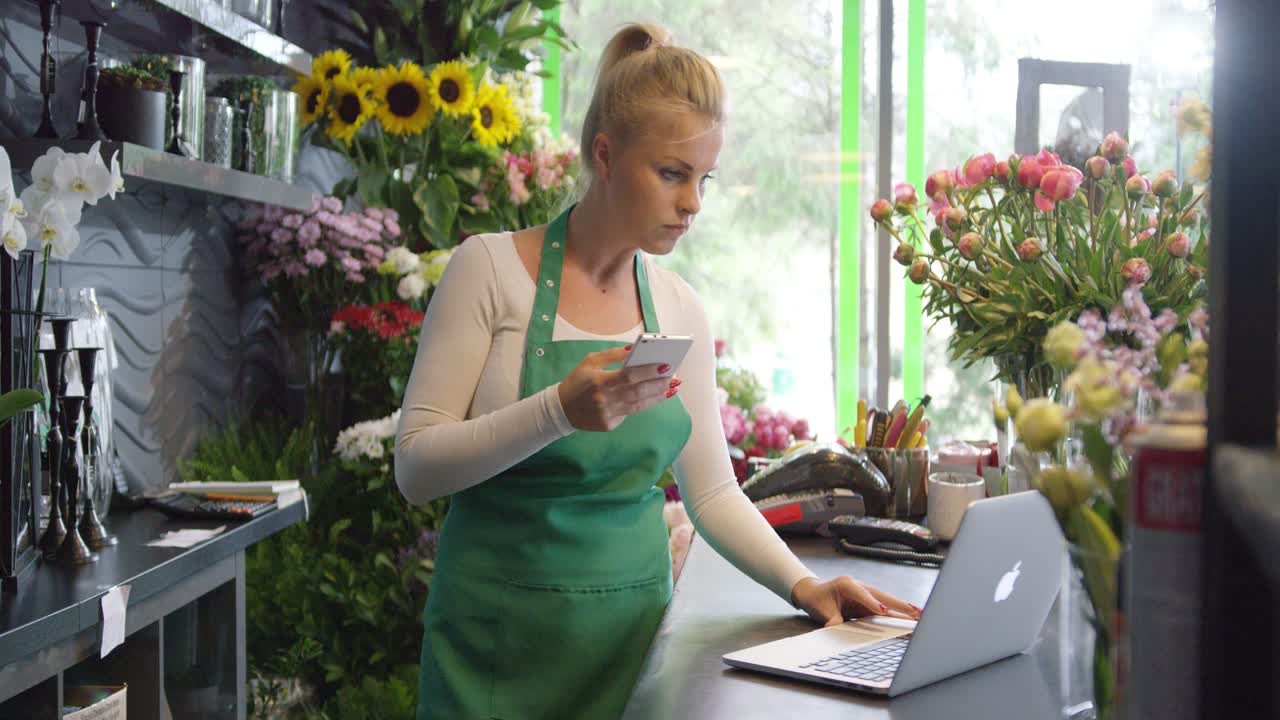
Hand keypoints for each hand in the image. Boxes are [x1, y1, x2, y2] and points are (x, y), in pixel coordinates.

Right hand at [557, 346, 680, 430]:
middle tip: (673, 377)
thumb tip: (634, 350)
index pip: (629, 376)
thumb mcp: (589, 362)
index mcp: (599, 381)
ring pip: (639, 405)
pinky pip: (630, 413)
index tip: (665, 366)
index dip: (649, 371)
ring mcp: (607, 414)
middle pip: (638, 392)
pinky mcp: (610, 424)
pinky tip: (655, 397)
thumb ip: (612, 355)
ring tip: (670, 388)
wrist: (561, 410)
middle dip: (659, 384)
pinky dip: (644, 404)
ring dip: (657, 396)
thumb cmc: (577, 381)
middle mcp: (604, 399)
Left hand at [790, 576, 921, 627]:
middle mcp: (859, 587)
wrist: (813, 592)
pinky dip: (896, 612)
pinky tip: (908, 618)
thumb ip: (831, 619)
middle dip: (898, 605)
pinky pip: (884, 608)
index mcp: (847, 584)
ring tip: (918, 615)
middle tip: (914, 612)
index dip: (873, 603)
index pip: (863, 595)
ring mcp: (865, 594)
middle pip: (882, 596)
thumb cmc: (817, 599)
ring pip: (886, 601)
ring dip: (902, 608)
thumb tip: (837, 628)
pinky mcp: (868, 602)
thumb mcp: (821, 611)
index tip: (883, 611)